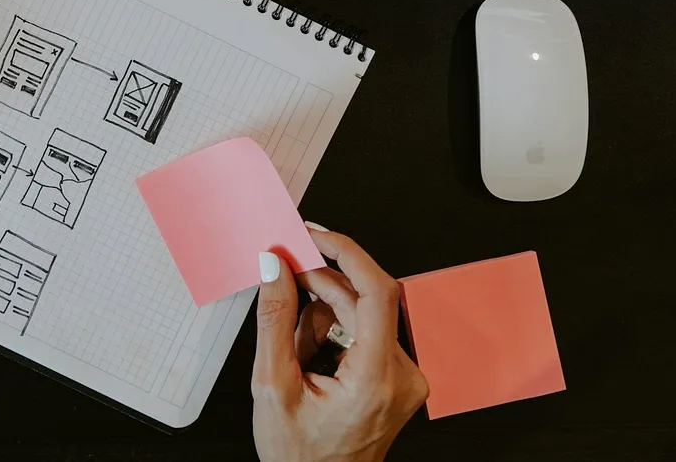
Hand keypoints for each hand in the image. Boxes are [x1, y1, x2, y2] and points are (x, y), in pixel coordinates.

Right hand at [252, 228, 428, 461]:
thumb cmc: (300, 456)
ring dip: (323, 314)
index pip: (378, 293)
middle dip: (320, 286)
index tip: (316, 235)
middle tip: (283, 274)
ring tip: (294, 348)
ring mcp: (404, 377)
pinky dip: (334, 331)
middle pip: (365, 300)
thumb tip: (274, 268)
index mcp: (375, 380)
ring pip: (364, 314)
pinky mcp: (398, 377)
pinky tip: (309, 354)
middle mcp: (401, 376)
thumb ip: (274, 321)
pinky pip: (367, 331)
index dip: (348, 253)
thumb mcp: (271, 386)